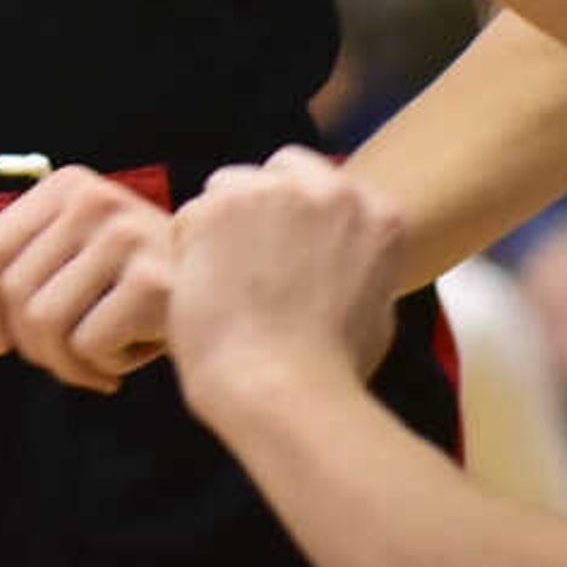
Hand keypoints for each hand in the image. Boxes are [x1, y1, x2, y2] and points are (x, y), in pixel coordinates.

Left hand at [0, 168, 175, 394]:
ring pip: (45, 324)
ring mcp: (125, 236)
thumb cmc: (135, 281)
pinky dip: (101, 368)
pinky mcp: (152, 281)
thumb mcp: (66, 257)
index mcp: (67, 185)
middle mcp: (94, 199)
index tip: (0, 344)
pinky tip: (131, 357)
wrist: (220, 304)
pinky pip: (88, 344)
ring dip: (66, 365)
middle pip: (15, 293)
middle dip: (33, 346)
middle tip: (66, 361)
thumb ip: (4, 248)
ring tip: (98, 363)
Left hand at [165, 147, 402, 432]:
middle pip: (272, 175)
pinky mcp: (218, 206)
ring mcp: (272, 192)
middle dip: (258, 210)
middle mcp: (329, 189)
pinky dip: (188, 253)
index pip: (319, 181)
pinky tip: (205, 294)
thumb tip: (337, 253)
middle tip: (250, 267)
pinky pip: (189, 219)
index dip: (295, 216)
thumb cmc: (331, 371)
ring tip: (228, 288)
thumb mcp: (373, 308)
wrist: (284, 390)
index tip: (286, 251)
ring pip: (226, 190)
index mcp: (377, 213)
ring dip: (220, 226)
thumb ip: (355, 262)